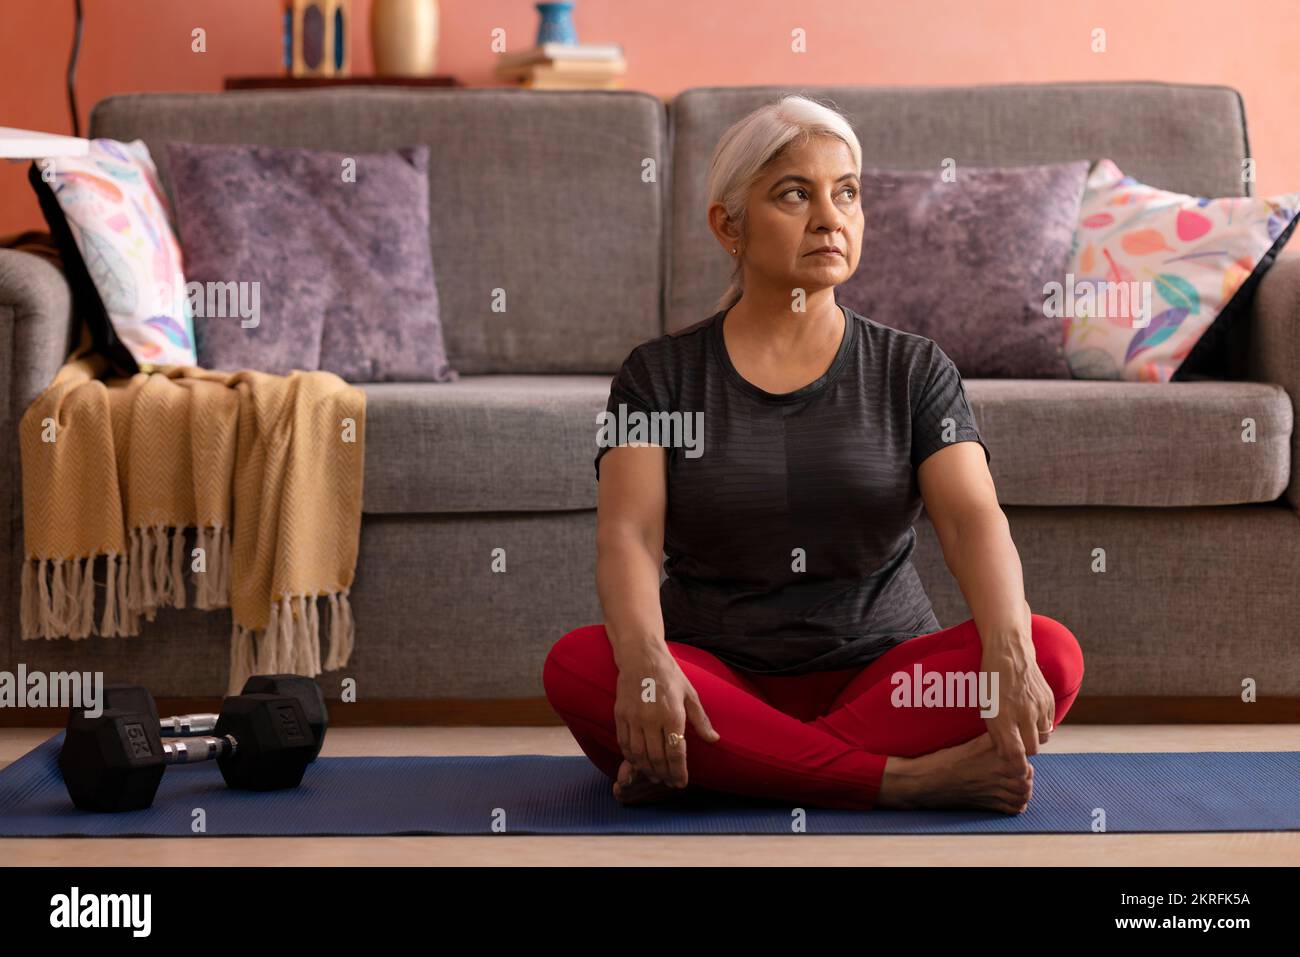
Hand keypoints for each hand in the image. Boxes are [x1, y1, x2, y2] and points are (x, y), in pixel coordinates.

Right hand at [612, 646, 719, 787]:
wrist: (641, 656)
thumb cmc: (669, 674)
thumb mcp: (690, 694)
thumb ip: (701, 720)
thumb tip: (714, 739)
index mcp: (673, 715)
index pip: (676, 753)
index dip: (679, 772)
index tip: (681, 783)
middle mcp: (652, 719)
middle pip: (657, 758)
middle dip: (664, 775)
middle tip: (669, 782)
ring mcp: (634, 717)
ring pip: (639, 755)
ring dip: (647, 770)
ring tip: (655, 776)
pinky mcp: (620, 715)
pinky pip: (624, 744)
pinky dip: (631, 758)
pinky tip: (638, 763)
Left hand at [980, 636, 1054, 767]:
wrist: (1009, 653)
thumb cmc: (992, 682)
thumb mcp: (986, 708)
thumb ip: (996, 733)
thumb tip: (1007, 755)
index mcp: (1003, 716)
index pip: (1015, 753)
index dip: (1017, 767)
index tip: (1017, 771)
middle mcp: (1023, 713)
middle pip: (1032, 749)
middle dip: (1024, 750)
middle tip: (1016, 743)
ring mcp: (1039, 706)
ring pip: (1043, 738)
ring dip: (1034, 737)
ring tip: (1022, 726)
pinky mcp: (1049, 700)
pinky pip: (1050, 723)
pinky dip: (1041, 724)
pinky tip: (1031, 714)